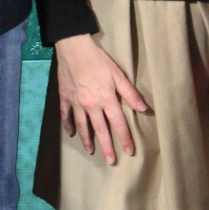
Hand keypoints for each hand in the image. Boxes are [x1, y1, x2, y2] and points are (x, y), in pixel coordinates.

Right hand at [53, 34, 147, 162]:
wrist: (73, 48)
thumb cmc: (98, 60)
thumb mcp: (118, 74)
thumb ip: (130, 93)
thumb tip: (144, 109)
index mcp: (106, 99)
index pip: (118, 124)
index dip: (124, 138)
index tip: (129, 151)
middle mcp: (91, 105)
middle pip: (100, 130)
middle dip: (107, 146)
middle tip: (111, 161)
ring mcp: (76, 102)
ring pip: (82, 126)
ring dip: (87, 139)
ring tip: (92, 151)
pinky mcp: (65, 97)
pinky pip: (66, 115)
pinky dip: (68, 125)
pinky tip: (71, 134)